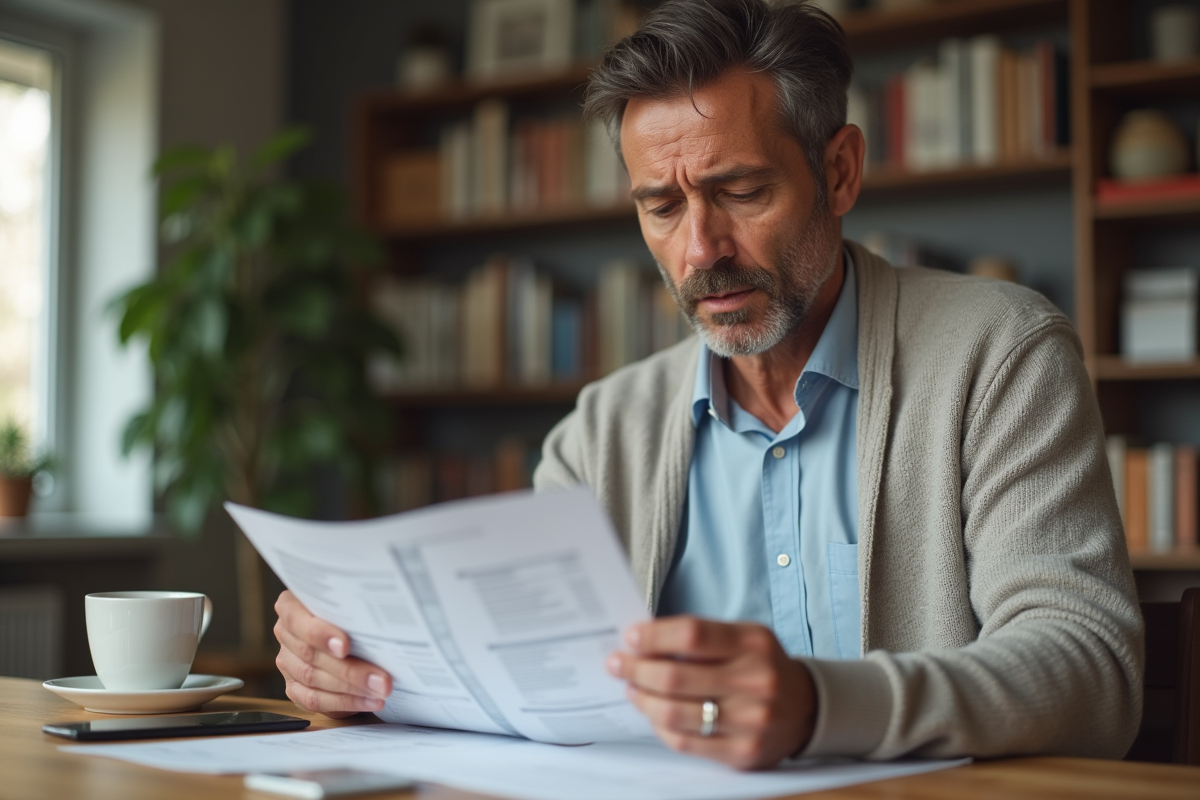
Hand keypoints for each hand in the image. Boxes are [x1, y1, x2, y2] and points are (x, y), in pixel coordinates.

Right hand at [273, 590, 392, 717]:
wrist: (347, 634)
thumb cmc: (352, 615)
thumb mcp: (350, 607)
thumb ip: (353, 612)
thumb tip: (381, 629)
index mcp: (292, 606)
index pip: (296, 620)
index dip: (319, 634)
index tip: (345, 646)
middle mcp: (286, 634)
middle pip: (310, 654)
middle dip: (350, 669)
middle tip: (381, 679)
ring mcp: (288, 662)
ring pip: (314, 679)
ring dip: (352, 688)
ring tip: (381, 691)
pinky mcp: (294, 688)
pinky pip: (316, 700)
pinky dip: (346, 702)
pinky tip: (369, 701)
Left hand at [606, 616, 815, 769]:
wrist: (807, 709)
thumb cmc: (762, 666)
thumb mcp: (744, 638)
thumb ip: (701, 637)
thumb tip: (643, 641)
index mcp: (753, 644)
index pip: (692, 635)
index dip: (654, 636)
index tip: (630, 637)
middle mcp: (755, 681)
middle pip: (676, 677)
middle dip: (636, 669)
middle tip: (617, 663)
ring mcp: (750, 721)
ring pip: (674, 713)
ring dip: (642, 699)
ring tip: (631, 688)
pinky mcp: (742, 753)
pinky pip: (684, 742)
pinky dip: (659, 726)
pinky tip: (652, 712)